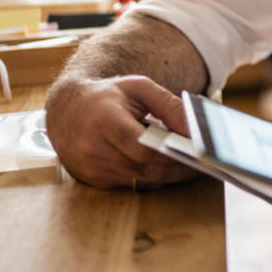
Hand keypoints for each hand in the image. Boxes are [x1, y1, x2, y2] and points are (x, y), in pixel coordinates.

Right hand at [44, 75, 197, 189]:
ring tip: (193, 165)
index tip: (198, 152)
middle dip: (177, 168)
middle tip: (204, 163)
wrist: (67, 109)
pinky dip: (152, 177)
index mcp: (104, 121)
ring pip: (139, 180)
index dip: (172, 153)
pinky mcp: (93, 180)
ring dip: (168, 175)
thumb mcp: (139, 87)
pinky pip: (130, 184)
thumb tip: (193, 128)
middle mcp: (93, 148)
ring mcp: (91, 168)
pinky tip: (168, 168)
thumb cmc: (107, 95)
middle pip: (144, 168)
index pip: (142, 147)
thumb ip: (168, 105)